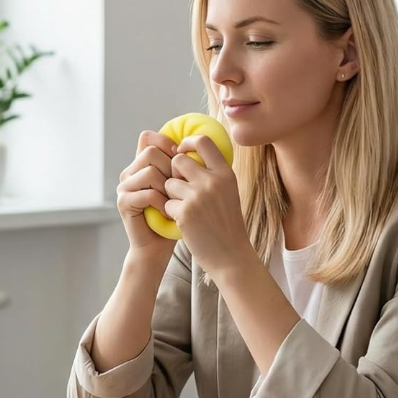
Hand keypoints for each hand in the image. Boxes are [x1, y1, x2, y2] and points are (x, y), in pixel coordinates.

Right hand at [116, 130, 179, 262]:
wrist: (158, 247)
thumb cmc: (174, 216)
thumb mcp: (180, 186)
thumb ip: (179, 165)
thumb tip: (193, 142)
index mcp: (140, 164)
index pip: (148, 138)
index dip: (166, 143)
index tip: (181, 159)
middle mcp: (129, 172)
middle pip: (150, 152)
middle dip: (170, 168)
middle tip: (180, 187)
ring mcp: (123, 187)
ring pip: (150, 171)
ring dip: (168, 188)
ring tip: (174, 202)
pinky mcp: (123, 202)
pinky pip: (148, 193)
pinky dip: (162, 203)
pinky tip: (168, 213)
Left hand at [163, 135, 251, 275]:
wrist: (231, 256)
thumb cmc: (227, 224)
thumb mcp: (228, 192)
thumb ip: (213, 173)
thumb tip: (189, 152)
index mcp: (226, 173)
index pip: (203, 141)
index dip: (187, 142)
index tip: (181, 151)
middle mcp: (212, 181)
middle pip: (179, 160)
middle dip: (174, 172)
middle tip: (180, 188)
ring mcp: (198, 196)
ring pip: (169, 182)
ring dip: (171, 195)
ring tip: (185, 208)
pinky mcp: (184, 213)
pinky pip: (166, 203)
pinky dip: (171, 213)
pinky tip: (184, 222)